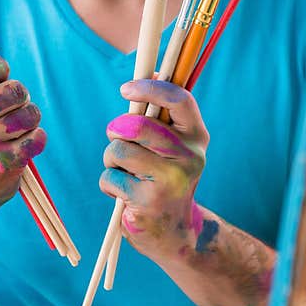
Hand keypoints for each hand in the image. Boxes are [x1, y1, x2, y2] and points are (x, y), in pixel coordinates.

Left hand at [100, 79, 209, 263]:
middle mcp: (189, 157)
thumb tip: (151, 72)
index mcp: (197, 137)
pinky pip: (109, 177)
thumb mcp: (175, 146)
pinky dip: (108, 184)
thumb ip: (163, 115)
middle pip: (136, 125)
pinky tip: (123, 194)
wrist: (176, 233)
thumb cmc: (166, 178)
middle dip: (116, 130)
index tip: (125, 89)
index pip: (178, 99)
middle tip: (116, 138)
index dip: (149, 88)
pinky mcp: (147, 203)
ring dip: (110, 159)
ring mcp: (169, 182)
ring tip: (124, 172)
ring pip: (118, 150)